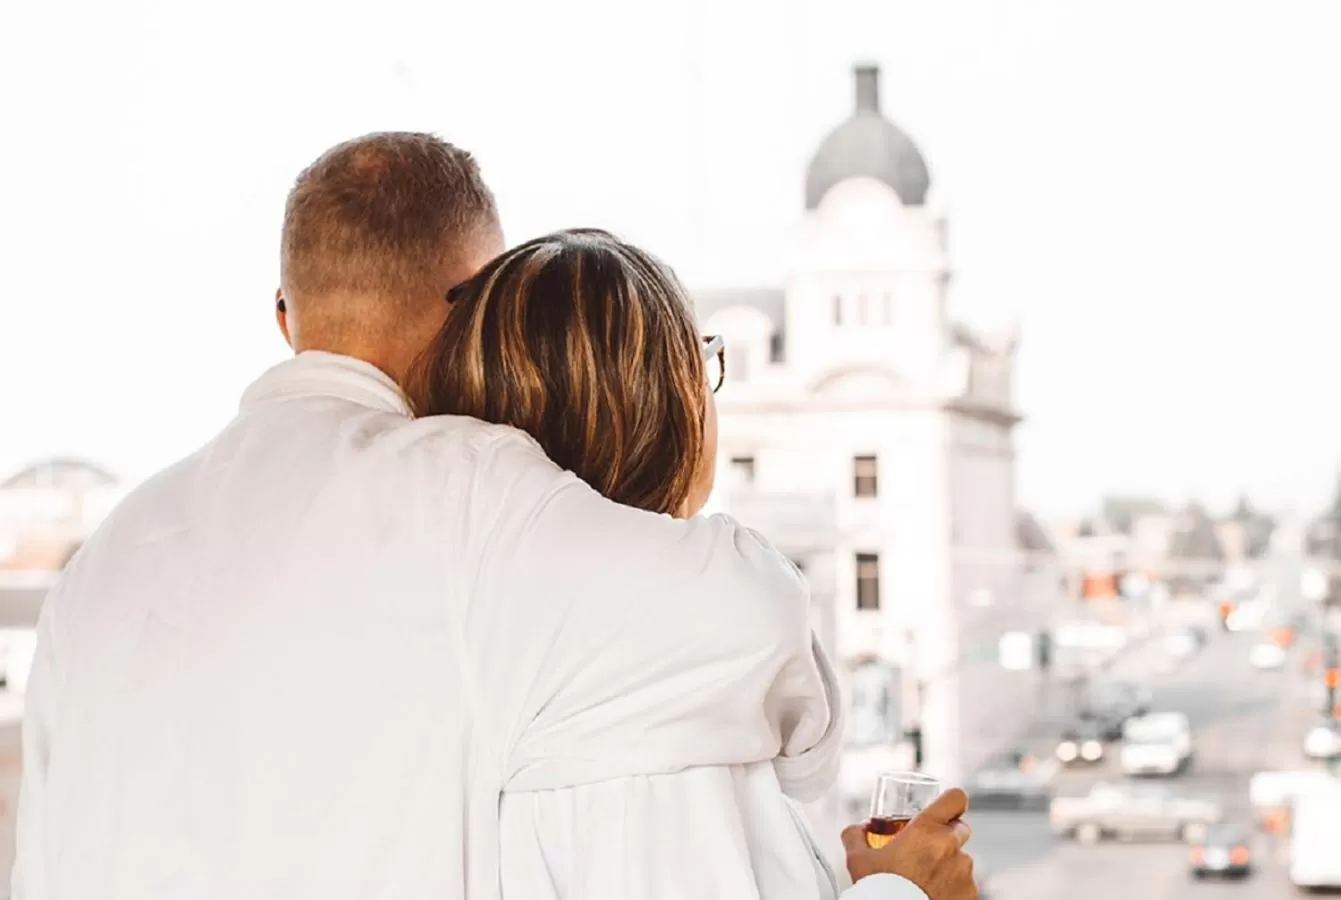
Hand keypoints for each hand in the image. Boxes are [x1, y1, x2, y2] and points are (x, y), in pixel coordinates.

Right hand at [842, 787, 975, 899]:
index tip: (944, 809)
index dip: (951, 801)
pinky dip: (954, 886)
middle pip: (960, 827)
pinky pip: (965, 883)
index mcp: (926, 830)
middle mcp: (950, 846)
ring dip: (949, 863)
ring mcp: (963, 872)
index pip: (956, 798)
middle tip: (927, 848)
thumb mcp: (858, 858)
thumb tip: (859, 828)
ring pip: (962, 858)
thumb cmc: (879, 889)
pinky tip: (934, 893)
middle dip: (947, 835)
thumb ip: (857, 835)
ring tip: (926, 878)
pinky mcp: (969, 893)